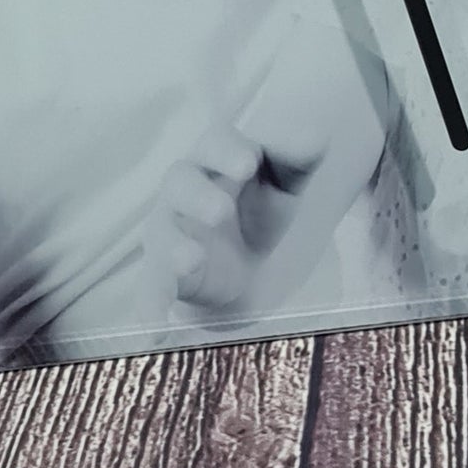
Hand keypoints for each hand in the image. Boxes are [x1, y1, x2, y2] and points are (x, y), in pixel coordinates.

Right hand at [147, 36, 389, 320]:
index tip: (249, 162)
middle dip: (198, 196)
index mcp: (216, 157)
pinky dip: (149, 307)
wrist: (251, 254)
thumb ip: (299, 156)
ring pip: (161, 234)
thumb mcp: (289, 178)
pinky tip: (154, 331)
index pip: (216, 144)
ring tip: (189, 259)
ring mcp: (171, 231)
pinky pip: (151, 287)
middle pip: (180, 183)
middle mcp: (185, 190)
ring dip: (172, 248)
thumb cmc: (266, 201)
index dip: (228, 151)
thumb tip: (318, 137)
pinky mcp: (166, 273)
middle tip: (221, 210)